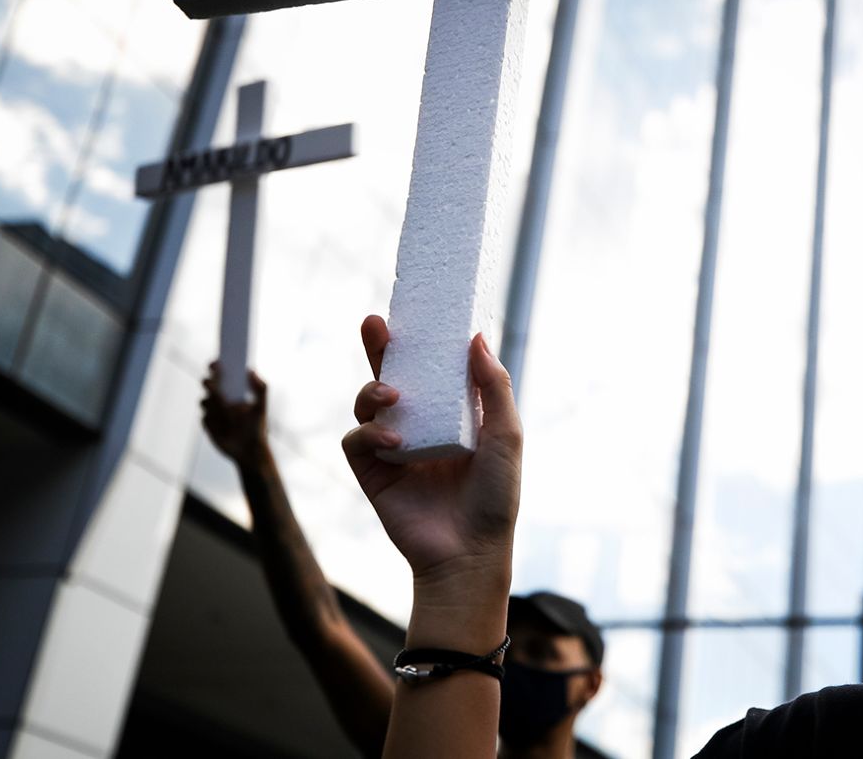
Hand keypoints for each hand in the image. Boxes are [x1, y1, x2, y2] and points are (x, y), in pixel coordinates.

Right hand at [202, 363, 269, 470]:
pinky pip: (205, 418)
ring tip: (226, 410)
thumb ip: (260, 388)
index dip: (216, 366)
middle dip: (210, 382)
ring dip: (213, 403)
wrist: (249, 450)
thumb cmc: (257, 427)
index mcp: (231, 390)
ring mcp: (211, 411)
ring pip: (204, 401)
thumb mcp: (262, 407)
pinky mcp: (207, 424)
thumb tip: (251, 370)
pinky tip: (223, 426)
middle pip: (208, 384)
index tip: (218, 363)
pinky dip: (212, 419)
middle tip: (215, 383)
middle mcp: (219, 398)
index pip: (220, 373)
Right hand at [341, 317, 522, 593]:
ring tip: (392, 396)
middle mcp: (421, 427)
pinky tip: (395, 443)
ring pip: (367, 403)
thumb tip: (476, 337)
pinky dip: (369, 433)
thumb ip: (493, 386)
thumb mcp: (506, 434)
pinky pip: (356, 441)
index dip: (421, 341)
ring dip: (373, 391)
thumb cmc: (496, 497)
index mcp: (452, 415)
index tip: (415, 310)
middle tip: (375, 322)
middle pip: (392, 376)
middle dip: (379, 347)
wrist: (470, 552)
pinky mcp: (373, 474)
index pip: (431, 369)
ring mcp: (394, 449)